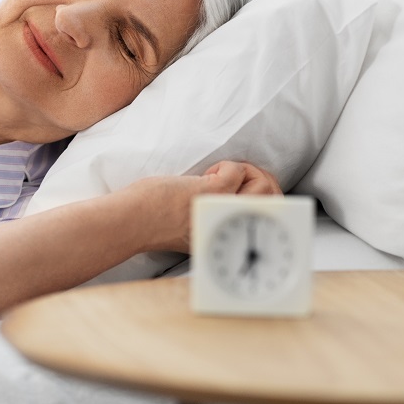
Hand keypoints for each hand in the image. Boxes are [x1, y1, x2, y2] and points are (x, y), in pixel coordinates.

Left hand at [124, 160, 281, 253]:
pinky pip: (237, 171)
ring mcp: (222, 208)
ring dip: (249, 172)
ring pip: (264, 186)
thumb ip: (212, 219)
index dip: (268, 203)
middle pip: (274, 203)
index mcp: (225, 237)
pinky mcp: (210, 192)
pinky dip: (226, 165)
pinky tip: (205, 173)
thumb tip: (229, 197)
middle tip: (239, 177)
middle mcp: (229, 226)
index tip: (252, 193)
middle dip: (263, 182)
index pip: (265, 222)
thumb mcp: (192, 230)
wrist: (129, 222)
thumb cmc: (150, 222)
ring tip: (222, 174)